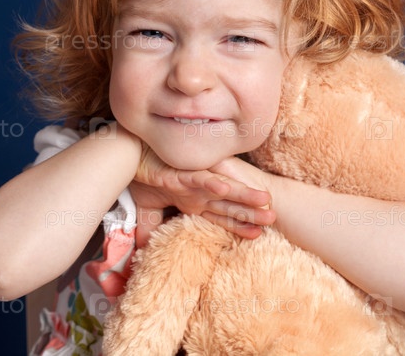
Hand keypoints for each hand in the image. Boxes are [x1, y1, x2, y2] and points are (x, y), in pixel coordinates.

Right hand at [130, 146, 275, 245]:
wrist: (129, 156)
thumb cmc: (142, 176)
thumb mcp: (149, 209)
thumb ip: (152, 227)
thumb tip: (144, 248)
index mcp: (194, 201)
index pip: (221, 216)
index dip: (240, 226)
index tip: (259, 234)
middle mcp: (198, 193)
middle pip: (229, 206)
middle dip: (252, 213)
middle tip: (275, 218)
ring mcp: (191, 183)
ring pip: (222, 191)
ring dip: (243, 196)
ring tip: (264, 201)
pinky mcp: (180, 175)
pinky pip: (198, 179)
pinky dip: (211, 183)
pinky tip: (225, 188)